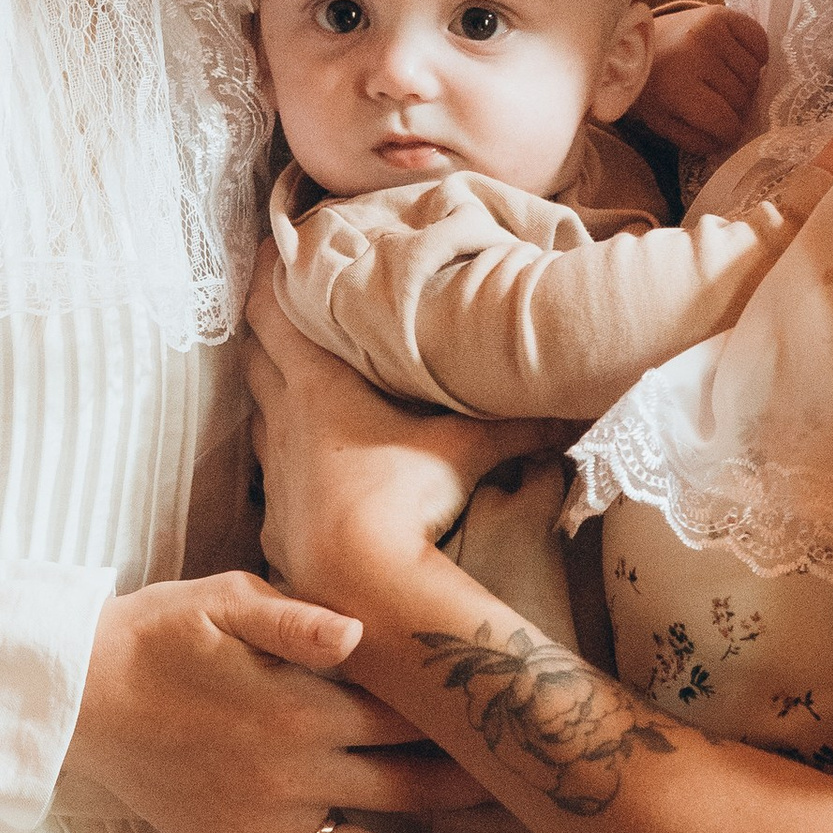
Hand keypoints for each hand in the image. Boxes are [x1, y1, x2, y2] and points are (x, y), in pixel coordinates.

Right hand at [66, 566, 509, 832]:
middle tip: (536, 797)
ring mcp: (266, 823)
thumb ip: (297, 619)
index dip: (462, 722)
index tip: (513, 728)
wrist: (76, 697)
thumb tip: (361, 630)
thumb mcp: (223, 600)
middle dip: (475, 794)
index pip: (405, 717)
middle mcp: (294, 772)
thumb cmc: (154, 634)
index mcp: (301, 704)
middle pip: (407, 789)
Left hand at [244, 253, 566, 609]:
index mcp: (317, 387)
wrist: (359, 586)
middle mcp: (284, 421)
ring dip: (272, 391)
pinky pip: (271, 470)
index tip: (275, 246)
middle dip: (267, 327)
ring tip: (296, 374)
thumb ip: (519, 423)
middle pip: (257, 356)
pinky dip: (282, 452)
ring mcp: (274, 473)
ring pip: (260, 412)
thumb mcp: (466, 449)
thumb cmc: (404, 500)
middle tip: (287, 302)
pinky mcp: (276, 518)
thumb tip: (576, 402)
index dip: (270, 276)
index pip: (273, 313)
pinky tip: (303, 461)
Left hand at [632, 2, 766, 156]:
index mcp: (677, 86)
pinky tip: (736, 61)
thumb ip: (698, 140)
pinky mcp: (722, 13)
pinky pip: (760, 42)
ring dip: (744, 84)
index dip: (730, 133)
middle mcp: (695, 53)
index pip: (724, 121)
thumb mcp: (664, 123)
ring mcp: (711, 30)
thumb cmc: (651, 88)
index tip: (725, 132)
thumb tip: (732, 140)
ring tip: (724, 81)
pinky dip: (755, 56)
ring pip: (753, 73)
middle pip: (742, 97)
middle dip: (736, 109)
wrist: (635, 43)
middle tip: (721, 104)